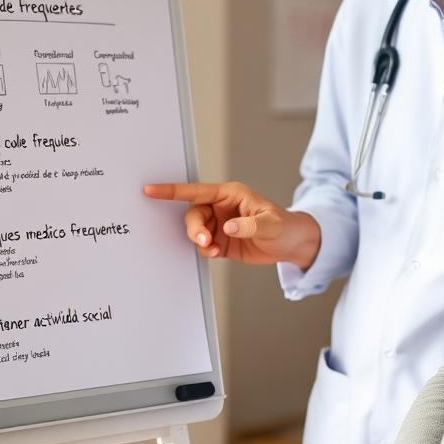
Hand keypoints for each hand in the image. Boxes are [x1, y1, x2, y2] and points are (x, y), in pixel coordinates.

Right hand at [143, 181, 320, 267]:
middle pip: (194, 214)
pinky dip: (205, 251)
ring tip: (214, 249)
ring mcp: (219, 224)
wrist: (292, 244)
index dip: (172, 190)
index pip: (196, 190)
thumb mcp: (271, 224)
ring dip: (200, 241)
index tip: (151, 190)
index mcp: (230, 194)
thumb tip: (228, 226)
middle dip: (195, 228)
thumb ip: (249, 225)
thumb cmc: (285, 226)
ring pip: (195, 231)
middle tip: (205, 240)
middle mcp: (221, 207)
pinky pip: (203, 245)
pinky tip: (217, 253)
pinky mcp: (221, 241)